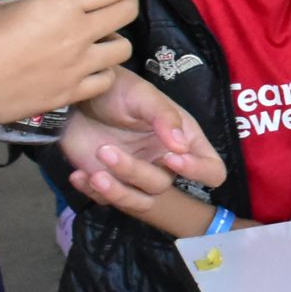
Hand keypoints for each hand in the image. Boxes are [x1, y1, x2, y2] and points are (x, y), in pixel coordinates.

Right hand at [0, 0, 136, 129]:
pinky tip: (90, 68)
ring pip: (123, 50)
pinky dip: (104, 74)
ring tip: (103, 36)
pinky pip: (105, 82)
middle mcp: (77, 34)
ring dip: (117, 39)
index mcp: (60, 5)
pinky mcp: (68, 95)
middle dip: (127, 0)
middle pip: (127, 12)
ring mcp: (77, 67)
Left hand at [61, 66, 226, 190]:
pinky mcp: (109, 183)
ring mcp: (136, 176)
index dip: (198, 171)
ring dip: (116, 192)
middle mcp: (164, 163)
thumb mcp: (142, 95)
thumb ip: (164, 117)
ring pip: (138, 201)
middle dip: (134, 172)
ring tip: (95, 174)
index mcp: (183, 141)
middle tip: (105, 150)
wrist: (79, 97)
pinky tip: (79, 174)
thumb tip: (181, 146)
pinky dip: (92, 191)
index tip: (169, 157)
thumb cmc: (118, 90)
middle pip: (162, 185)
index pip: (211, 170)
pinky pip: (107, 200)